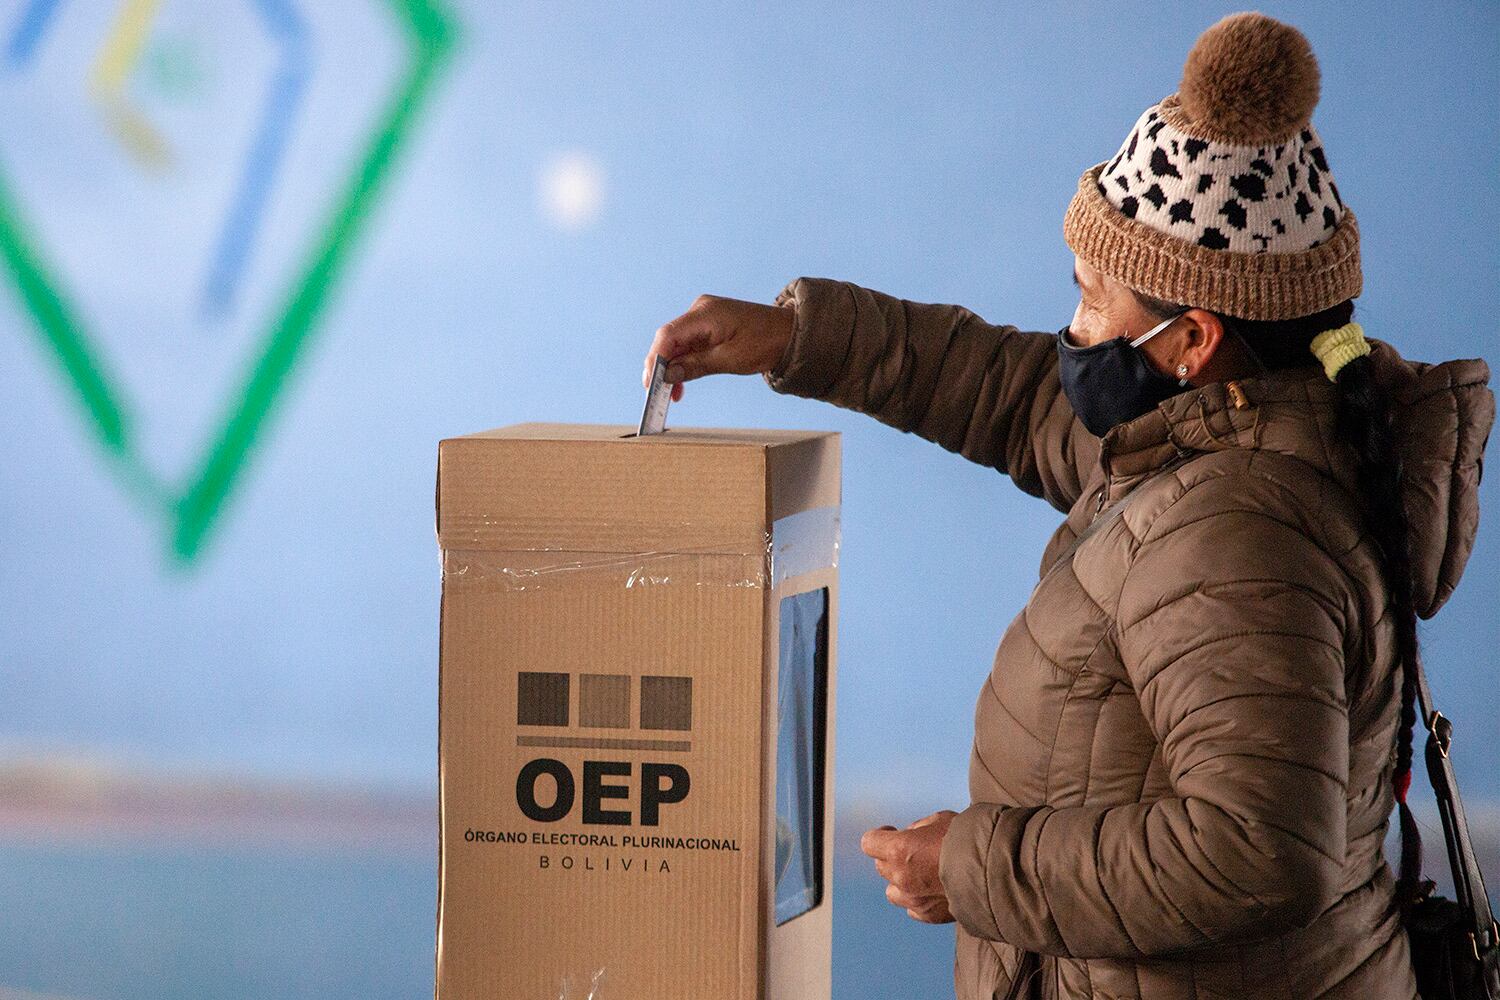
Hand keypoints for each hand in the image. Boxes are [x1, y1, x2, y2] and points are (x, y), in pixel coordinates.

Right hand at [642, 294, 795, 401]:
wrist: (790, 334)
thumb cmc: (766, 342)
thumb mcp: (729, 360)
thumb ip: (695, 366)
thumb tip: (667, 375)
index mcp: (706, 313)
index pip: (668, 335)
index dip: (655, 359)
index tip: (650, 382)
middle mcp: (700, 310)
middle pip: (669, 339)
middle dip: (661, 367)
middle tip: (658, 394)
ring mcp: (703, 317)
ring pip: (676, 344)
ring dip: (672, 368)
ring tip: (672, 394)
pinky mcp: (708, 326)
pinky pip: (688, 344)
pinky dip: (683, 363)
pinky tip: (681, 382)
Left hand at [860, 809, 957, 923]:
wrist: (995, 871)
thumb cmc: (968, 839)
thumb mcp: (940, 820)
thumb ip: (919, 828)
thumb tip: (911, 834)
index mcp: (899, 849)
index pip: (869, 843)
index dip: (879, 836)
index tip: (891, 832)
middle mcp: (901, 876)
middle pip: (881, 866)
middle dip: (893, 857)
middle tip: (915, 851)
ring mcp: (913, 899)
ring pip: (892, 890)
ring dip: (901, 881)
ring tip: (921, 874)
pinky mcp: (928, 915)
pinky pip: (912, 908)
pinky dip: (917, 899)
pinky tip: (932, 891)